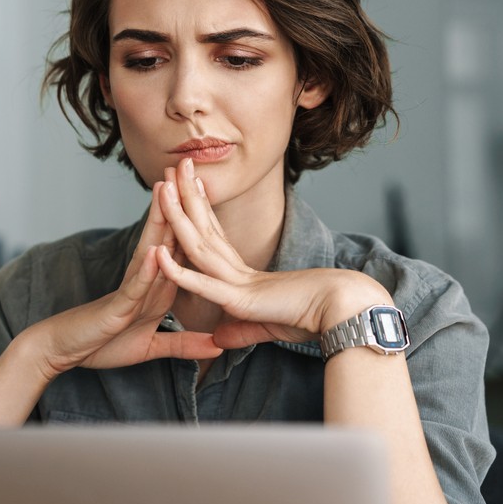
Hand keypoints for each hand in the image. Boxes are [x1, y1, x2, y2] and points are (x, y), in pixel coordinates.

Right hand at [25, 181, 222, 379]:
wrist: (64, 352)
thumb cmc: (104, 344)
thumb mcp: (151, 347)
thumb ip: (184, 345)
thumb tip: (218, 347)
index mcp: (157, 287)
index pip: (179, 247)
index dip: (194, 220)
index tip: (207, 192)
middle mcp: (145, 281)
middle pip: (165, 237)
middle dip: (177, 204)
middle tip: (186, 169)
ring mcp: (131, 291)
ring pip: (149, 251)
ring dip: (159, 222)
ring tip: (167, 189)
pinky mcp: (118, 308)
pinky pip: (134, 288)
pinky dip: (145, 271)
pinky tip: (154, 252)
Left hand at [155, 159, 391, 349]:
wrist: (344, 310)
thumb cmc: (312, 315)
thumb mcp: (266, 327)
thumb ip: (240, 330)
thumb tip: (219, 338)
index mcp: (244, 273)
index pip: (214, 236)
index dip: (198, 210)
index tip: (184, 187)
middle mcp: (237, 271)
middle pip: (204, 228)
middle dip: (186, 196)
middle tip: (175, 165)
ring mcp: (237, 282)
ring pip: (198, 244)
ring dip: (178, 215)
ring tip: (164, 185)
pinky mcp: (240, 299)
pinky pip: (203, 283)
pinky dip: (179, 271)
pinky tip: (158, 255)